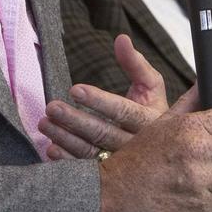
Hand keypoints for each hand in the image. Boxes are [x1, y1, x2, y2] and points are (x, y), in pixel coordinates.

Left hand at [40, 34, 174, 158]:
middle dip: (75, 119)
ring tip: (44, 123)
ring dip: (65, 138)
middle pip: (102, 132)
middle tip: (51, 106)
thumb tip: (121, 38)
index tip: (75, 89)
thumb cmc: (153, 108)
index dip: (99, 101)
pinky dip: (68, 160)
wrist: (167, 149)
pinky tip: (51, 149)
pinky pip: (87, 169)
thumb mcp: (152, 85)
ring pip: (91, 151)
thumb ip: (135, 63)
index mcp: (149, 121)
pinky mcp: (110, 173)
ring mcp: (122, 161)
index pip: (122, 110)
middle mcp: (136, 145)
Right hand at [98, 100, 211, 211]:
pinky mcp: (198, 206)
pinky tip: (197, 194)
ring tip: (210, 179)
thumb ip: (188, 104)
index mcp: (190, 126)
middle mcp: (196, 151)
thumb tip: (203, 85)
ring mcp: (198, 181)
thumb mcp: (160, 122)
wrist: (115, 189)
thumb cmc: (138, 155)